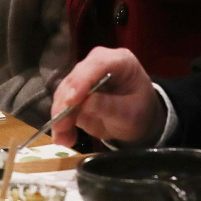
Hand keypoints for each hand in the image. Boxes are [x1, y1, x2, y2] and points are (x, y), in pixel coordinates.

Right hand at [49, 47, 166, 147]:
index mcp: (119, 61)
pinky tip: (62, 138)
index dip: (82, 81)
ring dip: (60, 116)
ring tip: (63, 139)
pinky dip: (60, 122)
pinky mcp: (74, 92)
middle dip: (65, 103)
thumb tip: (85, 103)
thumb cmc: (140, 111)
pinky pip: (62, 105)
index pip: (97, 64)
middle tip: (61, 126)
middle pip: (75, 78)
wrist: (138, 119)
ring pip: (64, 92)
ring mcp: (83, 77)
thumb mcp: (131, 113)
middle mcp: (96, 64)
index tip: (71, 101)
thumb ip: (111, 106)